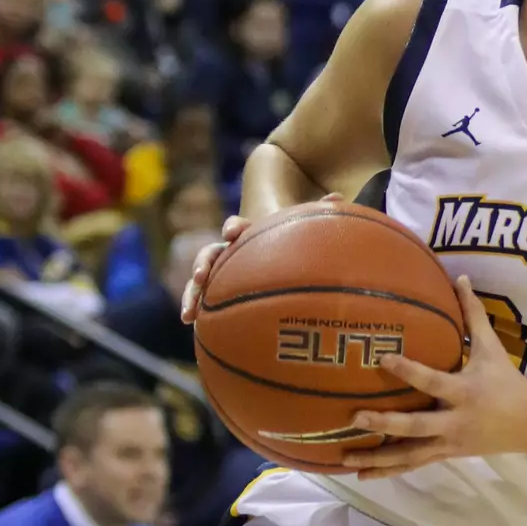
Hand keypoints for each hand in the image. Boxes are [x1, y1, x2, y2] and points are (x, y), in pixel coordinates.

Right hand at [177, 194, 343, 322]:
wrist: (269, 241)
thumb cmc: (287, 235)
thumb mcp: (300, 225)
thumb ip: (317, 213)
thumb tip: (338, 198)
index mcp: (246, 232)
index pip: (236, 226)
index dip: (234, 228)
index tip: (233, 233)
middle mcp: (228, 249)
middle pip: (211, 253)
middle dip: (203, 263)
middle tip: (201, 275)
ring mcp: (220, 269)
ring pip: (201, 280)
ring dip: (192, 293)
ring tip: (188, 315)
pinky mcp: (218, 287)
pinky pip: (205, 299)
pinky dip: (198, 311)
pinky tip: (194, 328)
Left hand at [344, 275, 526, 478]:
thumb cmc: (508, 381)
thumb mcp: (492, 347)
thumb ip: (474, 314)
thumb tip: (461, 277)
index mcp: (464, 391)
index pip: (432, 380)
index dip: (408, 370)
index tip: (382, 358)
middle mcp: (454, 420)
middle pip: (415, 426)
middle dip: (384, 423)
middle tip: (353, 417)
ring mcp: (449, 442)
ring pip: (409, 455)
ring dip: (378, 458)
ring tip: (345, 458)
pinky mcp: (446, 455)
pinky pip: (413, 464)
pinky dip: (388, 471)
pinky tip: (363, 474)